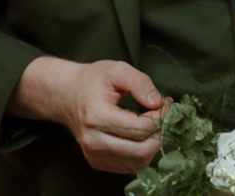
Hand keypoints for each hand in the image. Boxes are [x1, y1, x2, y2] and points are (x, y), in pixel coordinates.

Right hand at [8, 57, 168, 173]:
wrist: (68, 95)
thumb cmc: (94, 80)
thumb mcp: (118, 70)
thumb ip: (140, 83)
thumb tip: (157, 101)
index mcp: (97, 117)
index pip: (140, 128)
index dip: (161, 116)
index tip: (166, 102)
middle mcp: (93, 141)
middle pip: (141, 150)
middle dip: (161, 133)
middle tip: (166, 115)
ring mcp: (94, 155)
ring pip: (138, 161)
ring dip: (155, 144)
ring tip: (156, 123)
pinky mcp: (97, 162)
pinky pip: (130, 165)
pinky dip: (144, 151)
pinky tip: (144, 134)